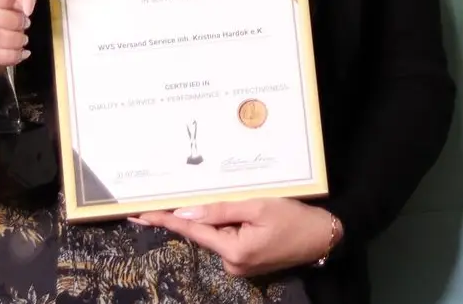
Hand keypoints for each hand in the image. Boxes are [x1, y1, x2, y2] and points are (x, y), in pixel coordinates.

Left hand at [135, 198, 339, 277]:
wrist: (324, 236)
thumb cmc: (293, 218)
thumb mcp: (256, 206)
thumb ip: (219, 210)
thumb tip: (185, 214)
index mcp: (233, 251)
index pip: (191, 232)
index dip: (163, 220)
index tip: (138, 214)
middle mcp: (232, 264)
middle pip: (207, 232)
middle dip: (210, 213)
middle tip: (229, 196)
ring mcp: (240, 266)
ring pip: (220, 234)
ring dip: (227, 218)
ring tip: (258, 208)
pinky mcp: (248, 262)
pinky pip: (231, 238)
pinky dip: (234, 224)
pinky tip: (256, 216)